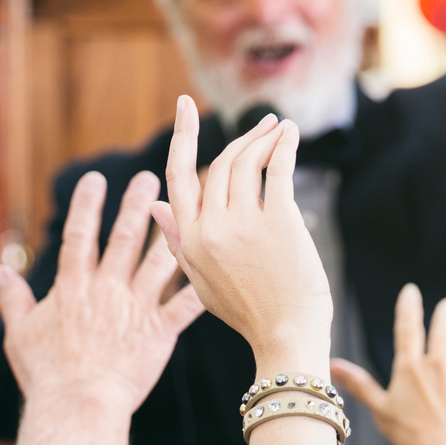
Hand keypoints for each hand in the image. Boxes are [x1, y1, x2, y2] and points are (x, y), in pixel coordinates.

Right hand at [0, 169, 205, 413]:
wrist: (78, 405)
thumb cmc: (46, 375)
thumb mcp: (21, 334)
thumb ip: (12, 298)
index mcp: (73, 288)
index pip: (79, 236)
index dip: (85, 206)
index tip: (94, 179)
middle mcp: (107, 290)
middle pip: (123, 238)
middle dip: (135, 204)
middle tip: (148, 176)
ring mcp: (136, 308)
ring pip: (158, 261)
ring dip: (171, 232)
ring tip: (184, 207)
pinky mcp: (160, 331)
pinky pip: (186, 304)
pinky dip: (202, 287)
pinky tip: (217, 268)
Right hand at [153, 96, 331, 372]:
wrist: (287, 338)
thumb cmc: (250, 313)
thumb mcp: (201, 281)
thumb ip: (177, 242)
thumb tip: (154, 207)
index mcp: (189, 241)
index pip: (179, 177)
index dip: (183, 137)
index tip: (186, 105)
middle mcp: (210, 229)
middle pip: (220, 164)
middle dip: (242, 137)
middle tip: (264, 123)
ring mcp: (243, 224)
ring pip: (247, 162)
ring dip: (265, 138)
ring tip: (280, 128)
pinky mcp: (278, 221)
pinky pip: (277, 170)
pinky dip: (285, 146)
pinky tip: (291, 135)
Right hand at [330, 284, 445, 444]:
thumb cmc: (411, 437)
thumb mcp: (379, 410)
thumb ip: (360, 385)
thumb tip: (333, 365)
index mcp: (410, 368)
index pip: (408, 330)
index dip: (409, 308)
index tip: (411, 290)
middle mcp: (437, 364)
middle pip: (441, 331)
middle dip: (445, 315)